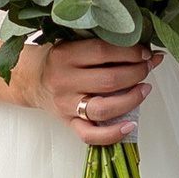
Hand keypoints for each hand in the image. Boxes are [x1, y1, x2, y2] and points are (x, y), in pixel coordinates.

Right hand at [27, 36, 158, 146]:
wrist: (30, 80)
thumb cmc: (57, 59)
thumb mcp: (71, 42)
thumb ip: (99, 43)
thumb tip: (140, 46)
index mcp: (64, 55)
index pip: (103, 52)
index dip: (130, 52)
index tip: (145, 52)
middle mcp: (64, 81)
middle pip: (109, 80)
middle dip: (137, 73)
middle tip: (148, 67)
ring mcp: (66, 105)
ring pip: (105, 108)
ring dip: (132, 99)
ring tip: (145, 88)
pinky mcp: (68, 123)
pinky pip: (91, 135)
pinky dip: (113, 134)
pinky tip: (131, 124)